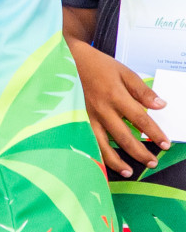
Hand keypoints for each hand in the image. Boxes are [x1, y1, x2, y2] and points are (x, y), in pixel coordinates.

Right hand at [70, 40, 169, 177]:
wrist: (66, 59)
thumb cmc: (97, 65)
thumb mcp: (124, 71)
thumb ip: (142, 90)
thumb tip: (160, 105)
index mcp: (115, 95)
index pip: (140, 119)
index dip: (154, 133)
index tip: (165, 144)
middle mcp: (101, 109)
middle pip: (123, 136)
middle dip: (139, 152)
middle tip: (152, 163)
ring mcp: (86, 116)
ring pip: (102, 144)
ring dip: (116, 160)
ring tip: (129, 171)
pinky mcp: (76, 119)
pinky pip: (86, 140)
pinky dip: (95, 154)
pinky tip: (101, 164)